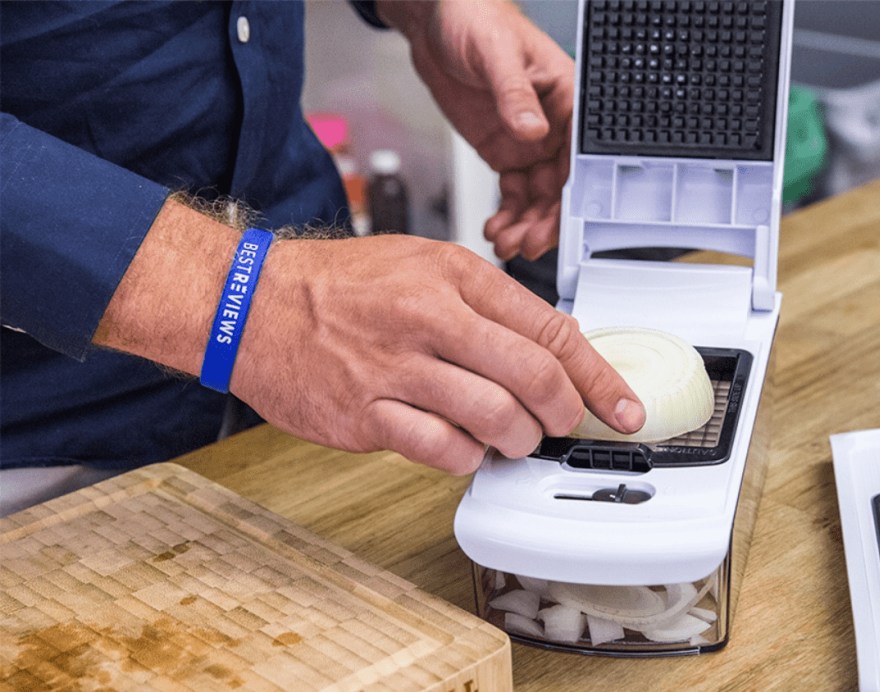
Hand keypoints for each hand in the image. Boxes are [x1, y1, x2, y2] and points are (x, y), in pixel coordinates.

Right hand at [229, 234, 644, 473]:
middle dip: (564, 413)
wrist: (251, 305)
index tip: (622, 407)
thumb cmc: (342, 286)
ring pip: (495, 417)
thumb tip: (556, 346)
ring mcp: (395, 368)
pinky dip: (468, 457)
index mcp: (453, 277)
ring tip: (514, 436)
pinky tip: (464, 446)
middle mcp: (428, 317)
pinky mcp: (366, 414)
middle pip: (533, 377)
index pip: (550, 330)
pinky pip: (442, 449)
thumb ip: (491, 304)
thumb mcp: (425, 265)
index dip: (598, 377)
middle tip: (564, 424)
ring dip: (519, 438)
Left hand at [379, 0, 573, 261]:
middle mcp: (553, 127)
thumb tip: (534, 130)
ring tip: (507, 244)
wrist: (436, 22)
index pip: (581, 156)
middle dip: (548, 220)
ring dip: (525, 225)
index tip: (562, 221)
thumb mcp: (496, 54)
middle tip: (529, 245)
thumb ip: (514, 93)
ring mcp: (529, 143)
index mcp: (567, 99)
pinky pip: (512, 193)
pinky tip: (496, 230)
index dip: (576, 193)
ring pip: (537, 197)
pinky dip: (506, 216)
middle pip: (562, 186)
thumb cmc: (476, 20)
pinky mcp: (504, 152)